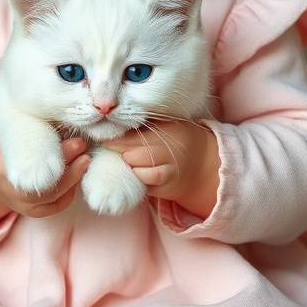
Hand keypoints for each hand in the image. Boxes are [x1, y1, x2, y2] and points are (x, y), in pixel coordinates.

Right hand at [0, 134, 90, 218]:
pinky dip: (70, 191)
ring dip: (74, 177)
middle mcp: (10, 191)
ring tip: (86, 159)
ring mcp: (21, 205)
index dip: (57, 153)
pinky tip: (77, 174)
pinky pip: (57, 205)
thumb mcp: (10, 129)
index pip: (32, 164)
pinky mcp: (33, 212)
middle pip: (45, 184)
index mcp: (0, 167)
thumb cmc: (4, 144)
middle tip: (82, 146)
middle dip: (69, 166)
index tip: (75, 140)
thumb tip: (63, 112)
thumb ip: (32, 125)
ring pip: (54, 196)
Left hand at [103, 120, 219, 218]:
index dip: (116, 138)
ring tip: (129, 158)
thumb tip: (113, 121)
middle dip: (119, 150)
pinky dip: (138, 176)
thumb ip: (145, 123)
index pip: (133, 134)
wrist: (202, 164)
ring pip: (135, 167)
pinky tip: (138, 170)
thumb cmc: (177, 140)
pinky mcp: (167, 186)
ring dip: (128, 164)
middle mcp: (169, 150)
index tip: (104, 136)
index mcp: (167, 130)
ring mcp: (169, 170)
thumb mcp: (166, 125)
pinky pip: (144, 182)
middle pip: (131, 152)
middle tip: (111, 146)